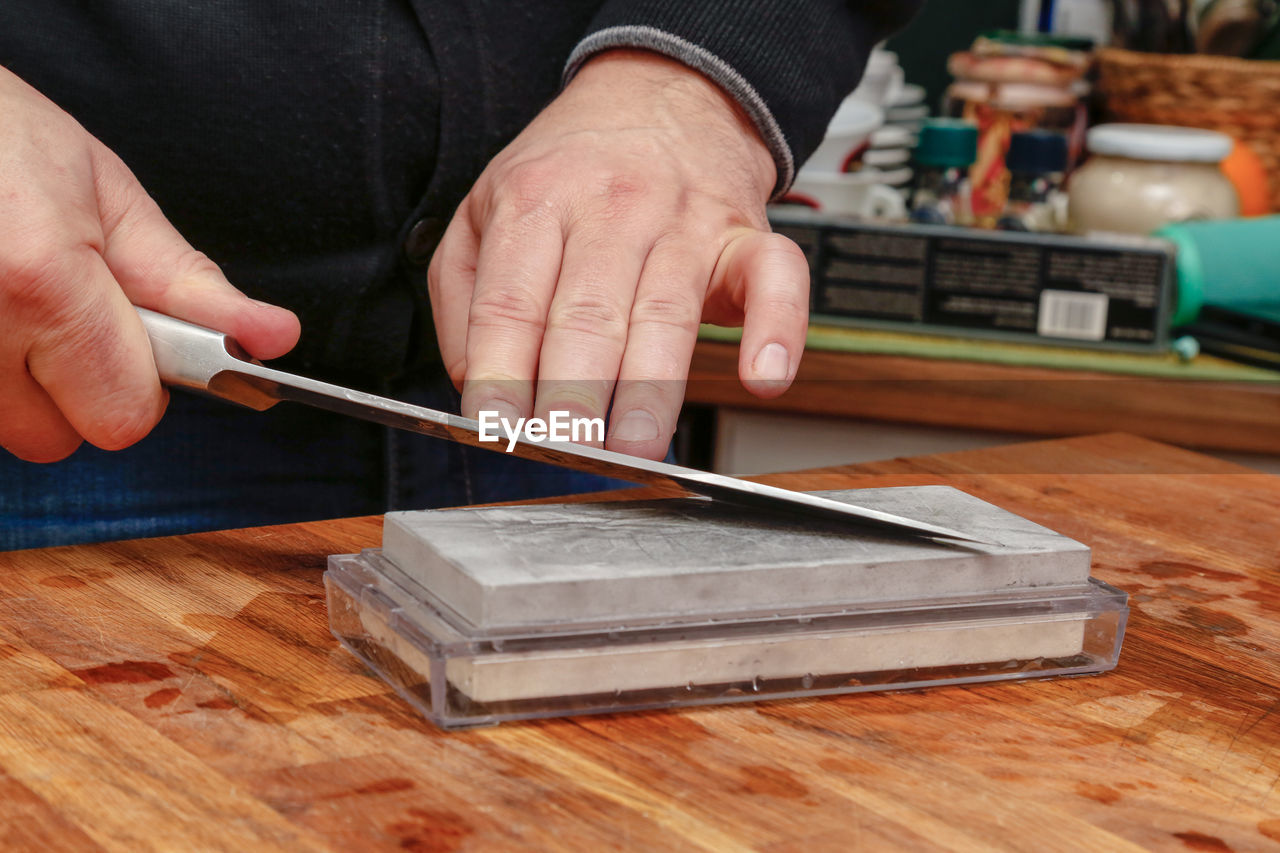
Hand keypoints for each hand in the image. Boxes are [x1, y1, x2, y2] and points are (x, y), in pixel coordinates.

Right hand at [0, 66, 299, 462]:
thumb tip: (272, 337)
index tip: (141, 342)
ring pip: (13, 426)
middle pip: (62, 438)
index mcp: (40, 281)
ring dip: (27, 383)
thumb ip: (192, 283)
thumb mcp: (112, 197)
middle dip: (81, 388)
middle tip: (69, 313)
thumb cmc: (5, 141)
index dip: (143, 384)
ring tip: (19, 299)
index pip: (124, 415)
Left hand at [428, 49, 808, 459]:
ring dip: (652, 389)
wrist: (663, 93)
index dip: (502, 370)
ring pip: (667, 313)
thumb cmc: (575, 167)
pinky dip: (777, 330)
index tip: (496, 425)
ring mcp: (684, 222)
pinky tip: (765, 377)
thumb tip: (473, 376)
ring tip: (635, 445)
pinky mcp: (746, 236)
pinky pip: (774, 279)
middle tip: (567, 448)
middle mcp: (611, 209)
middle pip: (587, 313)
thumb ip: (465, 293)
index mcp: (537, 201)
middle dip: (575, 391)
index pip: (511, 300)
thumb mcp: (487, 206)